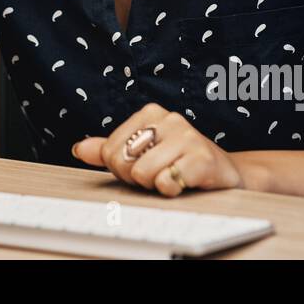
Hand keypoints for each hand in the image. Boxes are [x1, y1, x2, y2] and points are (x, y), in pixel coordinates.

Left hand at [71, 103, 243, 196]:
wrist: (223, 172)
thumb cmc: (178, 162)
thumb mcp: (142, 153)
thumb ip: (110, 150)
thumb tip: (79, 149)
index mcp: (150, 113)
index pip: (109, 150)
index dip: (122, 169)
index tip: (143, 166)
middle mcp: (169, 119)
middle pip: (123, 161)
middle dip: (136, 177)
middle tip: (159, 174)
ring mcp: (188, 136)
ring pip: (143, 173)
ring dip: (155, 185)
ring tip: (173, 177)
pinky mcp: (203, 158)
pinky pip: (167, 182)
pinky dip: (172, 190)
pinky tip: (185, 183)